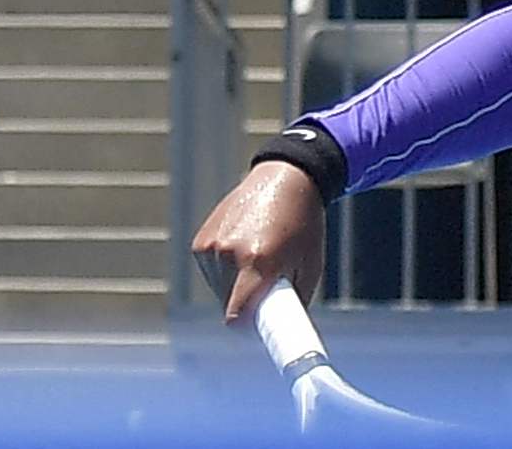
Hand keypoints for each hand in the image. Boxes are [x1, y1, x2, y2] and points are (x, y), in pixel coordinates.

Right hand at [190, 161, 326, 324]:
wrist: (287, 178)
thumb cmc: (305, 225)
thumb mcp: (311, 265)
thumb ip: (293, 302)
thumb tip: (280, 333)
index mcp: (259, 261)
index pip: (236, 316)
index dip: (246, 329)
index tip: (254, 332)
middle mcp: (229, 254)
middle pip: (229, 305)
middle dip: (247, 303)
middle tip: (269, 282)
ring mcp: (211, 246)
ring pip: (218, 289)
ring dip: (236, 285)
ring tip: (259, 256)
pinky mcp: (200, 241)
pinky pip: (210, 271)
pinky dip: (225, 268)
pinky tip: (244, 246)